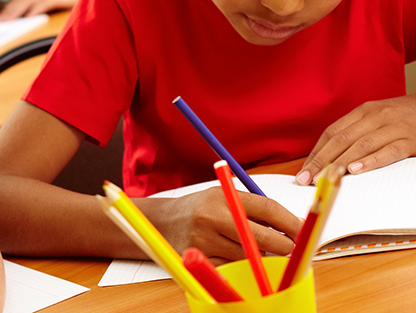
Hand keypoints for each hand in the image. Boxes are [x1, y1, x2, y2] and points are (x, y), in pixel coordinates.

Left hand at [0, 0, 91, 19]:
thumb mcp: (57, 0)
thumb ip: (44, 8)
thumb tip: (32, 21)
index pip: (17, 1)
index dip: (6, 11)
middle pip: (18, 1)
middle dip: (6, 12)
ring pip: (27, 1)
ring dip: (14, 11)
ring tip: (4, 22)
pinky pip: (44, 2)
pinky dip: (35, 9)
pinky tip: (27, 18)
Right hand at [142, 187, 299, 260]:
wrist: (161, 222)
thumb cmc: (200, 208)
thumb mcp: (223, 197)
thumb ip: (254, 209)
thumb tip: (293, 226)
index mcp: (222, 197)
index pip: (267, 208)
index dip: (291, 222)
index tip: (304, 231)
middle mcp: (211, 218)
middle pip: (262, 238)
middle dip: (284, 246)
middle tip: (292, 248)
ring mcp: (204, 242)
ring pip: (250, 257)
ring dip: (261, 256)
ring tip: (255, 248)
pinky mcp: (199, 261)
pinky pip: (234, 269)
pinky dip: (241, 266)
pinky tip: (235, 256)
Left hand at [297, 94, 415, 184]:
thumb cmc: (400, 117)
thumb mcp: (375, 118)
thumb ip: (354, 132)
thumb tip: (326, 158)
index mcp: (362, 112)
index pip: (332, 133)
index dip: (316, 153)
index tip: (303, 171)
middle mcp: (375, 117)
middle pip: (341, 140)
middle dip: (321, 161)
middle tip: (307, 180)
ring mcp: (394, 128)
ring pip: (361, 145)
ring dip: (340, 163)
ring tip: (325, 178)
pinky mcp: (411, 141)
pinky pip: (389, 152)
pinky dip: (371, 161)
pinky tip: (356, 170)